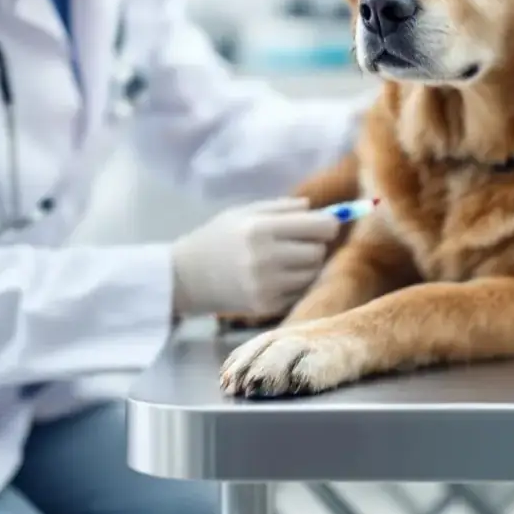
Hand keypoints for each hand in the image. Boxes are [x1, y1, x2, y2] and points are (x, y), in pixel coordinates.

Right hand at [170, 197, 338, 316]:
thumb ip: (281, 208)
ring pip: (312, 274)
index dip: (329, 224)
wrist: (184, 277)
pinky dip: (295, 284)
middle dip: (315, 245)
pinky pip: (298, 292)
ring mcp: (266, 285)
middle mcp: (266, 258)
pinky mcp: (265, 306)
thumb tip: (316, 208)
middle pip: (318, 252)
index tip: (327, 224)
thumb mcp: (242, 212)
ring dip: (307, 266)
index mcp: (261, 228)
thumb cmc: (216, 238)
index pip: (318, 226)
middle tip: (299, 243)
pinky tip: (276, 278)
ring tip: (286, 260)